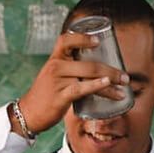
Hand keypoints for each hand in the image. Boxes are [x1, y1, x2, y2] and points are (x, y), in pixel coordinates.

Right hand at [15, 29, 129, 135]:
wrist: (28, 114)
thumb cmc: (46, 95)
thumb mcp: (54, 76)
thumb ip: (71, 71)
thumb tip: (97, 71)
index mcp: (54, 58)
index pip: (66, 40)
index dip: (83, 37)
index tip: (98, 40)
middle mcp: (55, 66)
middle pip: (89, 62)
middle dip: (111, 69)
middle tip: (125, 76)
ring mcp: (57, 81)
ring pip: (89, 76)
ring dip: (111, 80)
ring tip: (123, 85)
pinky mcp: (60, 96)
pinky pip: (82, 88)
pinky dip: (97, 86)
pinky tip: (108, 85)